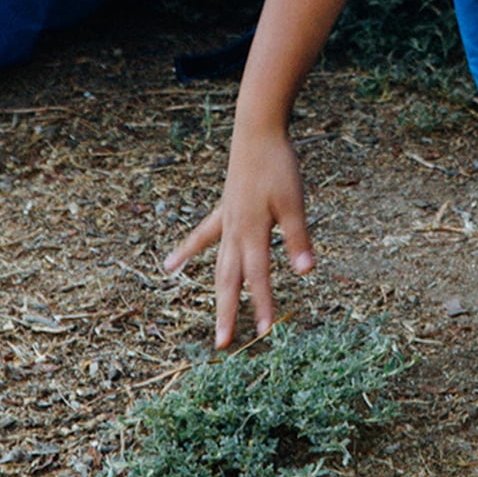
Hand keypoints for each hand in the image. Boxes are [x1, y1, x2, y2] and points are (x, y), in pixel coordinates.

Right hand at [164, 126, 313, 347]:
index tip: (267, 334)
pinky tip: (171, 265)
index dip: (264, 305)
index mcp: (252, 231)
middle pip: (230, 279)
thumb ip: (297, 238)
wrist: (256, 131)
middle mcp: (234, 231)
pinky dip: (188, 251)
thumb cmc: (278, 165)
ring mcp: (226, 221)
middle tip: (223, 345)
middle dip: (229, 312)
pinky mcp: (224, 209)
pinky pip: (204, 236)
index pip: (260, 277)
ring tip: (205, 312)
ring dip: (215, 292)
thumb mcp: (293, 202)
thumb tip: (307, 272)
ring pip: (217, 265)